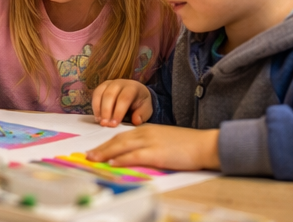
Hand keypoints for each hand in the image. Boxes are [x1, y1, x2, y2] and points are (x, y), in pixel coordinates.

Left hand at [86, 124, 220, 171]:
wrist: (203, 144)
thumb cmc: (187, 145)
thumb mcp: (164, 140)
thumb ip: (149, 144)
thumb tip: (135, 153)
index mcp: (148, 129)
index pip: (122, 136)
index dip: (108, 143)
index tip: (97, 149)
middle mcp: (146, 133)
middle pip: (118, 140)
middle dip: (102, 148)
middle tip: (89, 155)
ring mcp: (151, 142)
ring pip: (122, 146)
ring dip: (106, 153)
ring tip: (94, 159)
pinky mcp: (156, 153)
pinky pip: (134, 156)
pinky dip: (121, 159)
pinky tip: (112, 163)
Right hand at [92, 79, 152, 126]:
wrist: (136, 94)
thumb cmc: (140, 104)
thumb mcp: (146, 109)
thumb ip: (142, 114)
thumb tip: (136, 120)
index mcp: (133, 87)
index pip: (124, 98)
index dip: (118, 111)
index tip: (114, 124)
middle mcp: (120, 83)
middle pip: (110, 95)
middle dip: (106, 111)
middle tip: (106, 125)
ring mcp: (110, 83)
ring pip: (100, 94)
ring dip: (99, 109)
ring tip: (101, 122)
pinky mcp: (102, 87)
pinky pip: (95, 94)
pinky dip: (95, 106)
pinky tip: (98, 118)